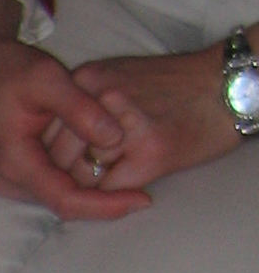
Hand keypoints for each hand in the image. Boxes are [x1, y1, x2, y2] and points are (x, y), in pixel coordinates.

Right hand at [0, 0, 144, 219]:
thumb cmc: (11, 71)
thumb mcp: (47, 79)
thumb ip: (80, 108)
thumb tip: (114, 137)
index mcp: (15, 162)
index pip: (66, 200)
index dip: (106, 205)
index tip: (142, 200)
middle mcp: (11, 180)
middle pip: (67, 206)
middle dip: (106, 203)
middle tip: (146, 195)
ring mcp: (14, 180)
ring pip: (64, 199)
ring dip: (97, 194)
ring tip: (133, 184)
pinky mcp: (23, 175)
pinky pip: (59, 188)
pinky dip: (86, 183)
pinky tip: (109, 171)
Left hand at [40, 42, 239, 196]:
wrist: (225, 85)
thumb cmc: (175, 86)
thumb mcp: (117, 78)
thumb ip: (83, 105)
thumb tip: (54, 142)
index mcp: (86, 80)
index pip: (46, 131)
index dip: (53, 154)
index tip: (67, 163)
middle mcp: (97, 100)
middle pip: (57, 156)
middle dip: (68, 173)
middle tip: (90, 177)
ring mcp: (123, 126)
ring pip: (80, 176)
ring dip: (92, 185)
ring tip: (116, 174)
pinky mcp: (150, 150)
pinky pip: (109, 189)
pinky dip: (115, 194)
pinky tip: (135, 178)